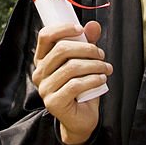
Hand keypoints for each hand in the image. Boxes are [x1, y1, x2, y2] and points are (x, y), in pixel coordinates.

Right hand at [32, 20, 112, 144]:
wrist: (81, 118)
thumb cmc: (82, 88)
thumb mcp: (85, 62)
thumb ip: (86, 43)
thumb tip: (93, 25)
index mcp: (42, 60)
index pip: (45, 36)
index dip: (62, 29)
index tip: (80, 29)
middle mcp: (39, 73)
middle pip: (61, 50)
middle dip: (86, 48)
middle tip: (101, 54)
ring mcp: (44, 89)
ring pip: (71, 67)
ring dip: (94, 65)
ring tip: (106, 68)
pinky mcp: (53, 103)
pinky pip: (75, 85)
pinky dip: (93, 79)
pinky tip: (102, 79)